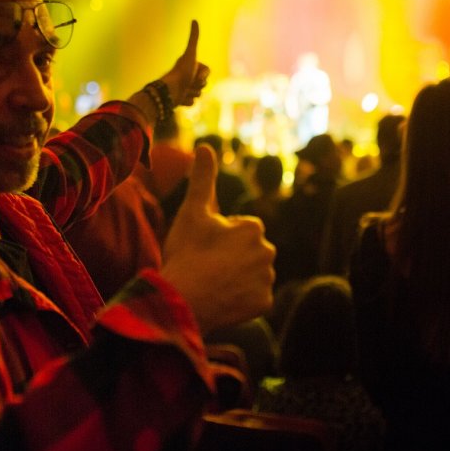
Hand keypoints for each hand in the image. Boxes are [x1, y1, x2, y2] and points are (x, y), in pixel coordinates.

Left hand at [159, 20, 209, 106]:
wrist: (170, 91)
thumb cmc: (181, 72)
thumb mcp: (190, 53)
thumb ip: (193, 38)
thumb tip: (194, 19)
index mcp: (190, 66)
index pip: (207, 73)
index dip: (203, 75)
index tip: (193, 73)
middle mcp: (187, 76)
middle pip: (204, 84)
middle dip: (198, 85)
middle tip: (188, 83)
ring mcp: (185, 88)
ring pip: (199, 94)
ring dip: (192, 93)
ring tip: (183, 91)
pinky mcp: (182, 100)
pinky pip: (192, 102)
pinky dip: (187, 101)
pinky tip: (180, 99)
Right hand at [160, 145, 275, 334]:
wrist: (181, 300)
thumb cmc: (186, 253)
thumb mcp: (192, 212)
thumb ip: (203, 178)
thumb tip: (205, 146)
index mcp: (253, 228)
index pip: (239, 229)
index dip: (218, 236)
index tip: (202, 247)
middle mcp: (268, 252)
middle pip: (248, 252)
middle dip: (231, 256)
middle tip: (206, 266)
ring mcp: (267, 280)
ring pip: (251, 274)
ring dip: (237, 277)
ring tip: (212, 283)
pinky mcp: (264, 304)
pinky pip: (254, 298)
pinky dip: (241, 299)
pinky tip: (222, 299)